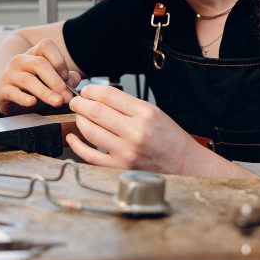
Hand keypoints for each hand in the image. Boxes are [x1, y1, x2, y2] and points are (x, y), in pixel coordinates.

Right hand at [0, 39, 81, 114]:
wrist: (8, 93)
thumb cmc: (35, 85)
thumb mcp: (52, 80)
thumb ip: (67, 78)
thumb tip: (73, 80)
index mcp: (34, 53)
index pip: (46, 45)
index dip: (59, 60)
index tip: (66, 77)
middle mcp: (20, 60)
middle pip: (39, 63)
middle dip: (56, 81)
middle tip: (67, 97)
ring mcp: (10, 74)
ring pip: (28, 79)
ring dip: (45, 92)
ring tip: (58, 102)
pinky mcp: (2, 90)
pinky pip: (13, 92)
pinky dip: (23, 98)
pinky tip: (33, 103)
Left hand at [66, 84, 200, 173]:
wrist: (187, 166)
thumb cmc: (172, 139)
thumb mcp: (155, 113)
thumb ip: (128, 106)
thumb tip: (99, 98)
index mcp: (145, 114)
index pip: (109, 95)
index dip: (92, 90)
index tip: (86, 90)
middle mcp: (135, 132)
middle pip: (96, 111)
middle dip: (80, 103)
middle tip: (76, 101)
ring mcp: (126, 152)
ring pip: (90, 131)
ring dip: (79, 120)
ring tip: (78, 115)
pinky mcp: (119, 168)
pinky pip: (89, 156)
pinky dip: (76, 145)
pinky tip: (72, 137)